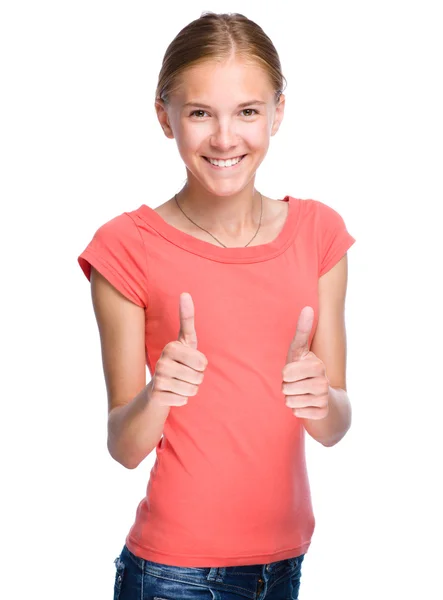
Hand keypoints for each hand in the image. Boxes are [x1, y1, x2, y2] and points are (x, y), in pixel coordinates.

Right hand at [151, 292, 208, 406]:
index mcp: (172, 347)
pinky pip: (183, 401)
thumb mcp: (185, 340)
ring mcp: (158, 379)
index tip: (190, 362)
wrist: (156, 388)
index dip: (201, 365)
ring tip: (179, 383)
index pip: (202, 362)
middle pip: (199, 377)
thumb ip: (187, 318)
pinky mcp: (156, 396)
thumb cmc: (178, 361)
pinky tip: (172, 394)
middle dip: (196, 379)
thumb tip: (185, 292)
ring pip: (192, 390)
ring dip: (189, 390)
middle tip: (184, 375)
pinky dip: (181, 400)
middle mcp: (162, 362)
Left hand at [282, 306, 329, 418]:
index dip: (285, 374)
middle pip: (286, 388)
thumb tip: (308, 307)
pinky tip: (306, 405)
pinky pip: (297, 414)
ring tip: (301, 394)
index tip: (294, 373)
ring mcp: (324, 399)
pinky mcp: (322, 413)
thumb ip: (302, 330)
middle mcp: (324, 382)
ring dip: (291, 399)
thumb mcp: (300, 351)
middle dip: (287, 388)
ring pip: (290, 402)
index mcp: (318, 365)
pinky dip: (298, 411)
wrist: (324, 398)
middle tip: (297, 385)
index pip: (286, 373)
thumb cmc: (305, 370)